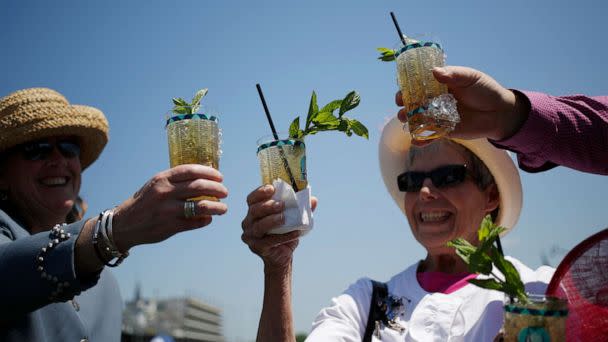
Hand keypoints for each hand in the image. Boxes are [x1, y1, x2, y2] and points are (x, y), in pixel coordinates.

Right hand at [111, 164, 228, 251]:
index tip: (220, 177)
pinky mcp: (170, 226)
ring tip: (223, 208)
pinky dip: (205, 220)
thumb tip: (205, 178)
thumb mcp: (156, 184)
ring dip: (217, 207)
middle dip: (217, 189)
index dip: (209, 172)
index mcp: (162, 179)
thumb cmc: (146, 201)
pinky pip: (195, 223)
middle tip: (225, 192)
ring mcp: (168, 210)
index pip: (191, 170)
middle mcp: (165, 192)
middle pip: (199, 186)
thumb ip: (176, 180)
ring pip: (201, 206)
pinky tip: (209, 219)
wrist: (124, 224)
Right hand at [241, 185, 317, 274]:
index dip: (260, 192)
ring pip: (259, 226)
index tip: (272, 188)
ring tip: (284, 218)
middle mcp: (248, 222)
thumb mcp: (293, 217)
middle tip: (282, 205)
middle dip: (268, 206)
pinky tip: (295, 233)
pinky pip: (269, 241)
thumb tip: (313, 200)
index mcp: (254, 210)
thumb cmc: (285, 232)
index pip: (252, 198)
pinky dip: (283, 237)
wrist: (282, 255)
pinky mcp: (257, 247)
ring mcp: (250, 236)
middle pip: (254, 210)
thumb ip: (301, 208)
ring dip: (272, 221)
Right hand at [395, 66, 528, 141]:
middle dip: (404, 104)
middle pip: (414, 102)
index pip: (419, 84)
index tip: (402, 89)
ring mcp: (438, 116)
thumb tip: (435, 72)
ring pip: (418, 118)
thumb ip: (454, 75)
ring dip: (409, 120)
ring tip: (405, 120)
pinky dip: (421, 140)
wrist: (499, 112)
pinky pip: (429, 135)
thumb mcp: (471, 78)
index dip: (408, 87)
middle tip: (401, 105)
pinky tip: (416, 141)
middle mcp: (436, 100)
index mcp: (439, 85)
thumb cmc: (485, 90)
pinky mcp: (444, 131)